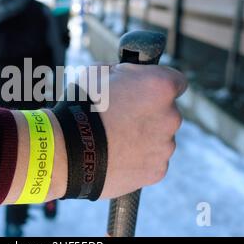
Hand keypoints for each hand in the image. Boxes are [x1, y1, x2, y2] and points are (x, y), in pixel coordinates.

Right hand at [4, 64, 186, 202]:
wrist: (67, 151)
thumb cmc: (80, 108)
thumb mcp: (97, 73)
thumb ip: (121, 72)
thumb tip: (125, 74)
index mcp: (160, 87)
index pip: (176, 81)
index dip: (157, 84)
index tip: (144, 90)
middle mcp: (171, 117)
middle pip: (167, 112)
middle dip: (148, 112)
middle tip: (122, 117)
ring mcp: (165, 147)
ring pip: (159, 138)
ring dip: (143, 137)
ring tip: (114, 140)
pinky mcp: (156, 171)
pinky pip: (151, 161)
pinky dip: (138, 158)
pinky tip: (116, 155)